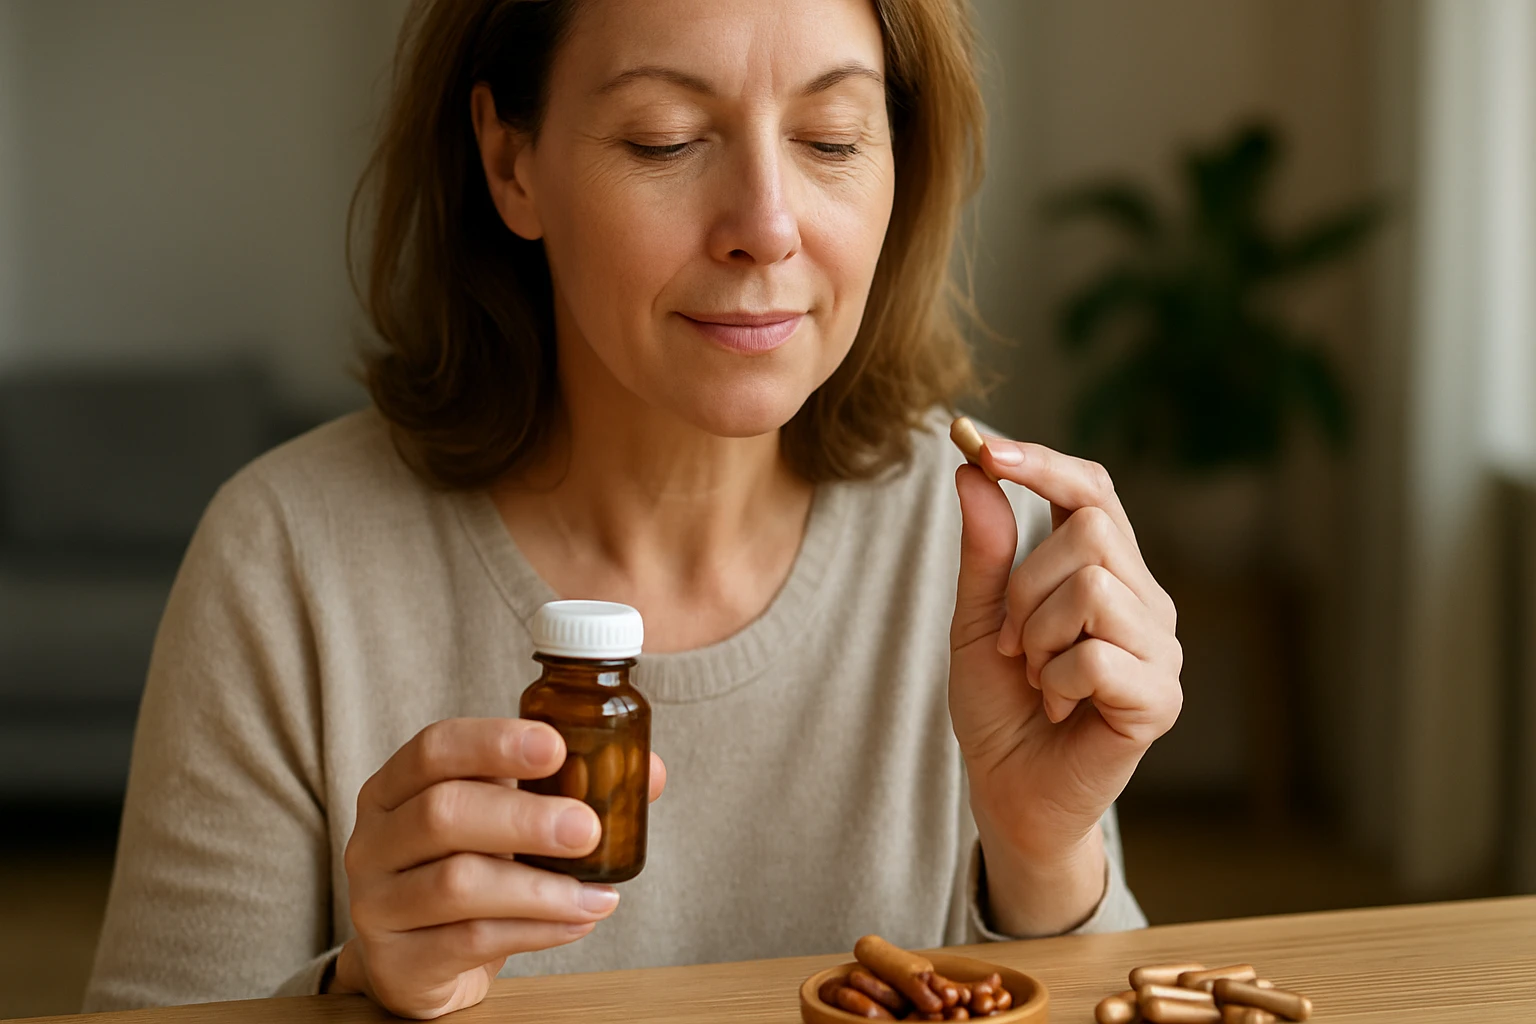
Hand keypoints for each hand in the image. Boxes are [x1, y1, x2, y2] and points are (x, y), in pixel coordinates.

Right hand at [330, 718, 666, 1018]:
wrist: (420, 959)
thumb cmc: (469, 868)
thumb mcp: (505, 819)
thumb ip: (567, 789)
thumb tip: (648, 771)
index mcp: (396, 786)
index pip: (436, 748)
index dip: (495, 742)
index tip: (556, 746)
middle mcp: (374, 839)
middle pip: (443, 813)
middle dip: (525, 818)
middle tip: (589, 829)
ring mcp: (376, 903)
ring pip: (458, 883)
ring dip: (541, 887)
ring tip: (598, 892)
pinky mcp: (397, 961)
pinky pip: (469, 940)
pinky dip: (535, 930)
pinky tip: (577, 920)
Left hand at [948, 437, 1180, 934]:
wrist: (1009, 791)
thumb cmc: (1000, 706)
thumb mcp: (978, 620)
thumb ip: (984, 551)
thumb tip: (973, 470)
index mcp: (1107, 570)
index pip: (1092, 488)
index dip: (1042, 462)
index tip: (983, 449)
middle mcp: (1144, 599)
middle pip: (1089, 528)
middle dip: (1024, 584)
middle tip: (1015, 642)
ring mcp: (1159, 647)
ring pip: (1092, 587)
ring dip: (1038, 636)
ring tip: (1039, 677)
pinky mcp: (1159, 697)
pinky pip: (1098, 655)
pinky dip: (1057, 681)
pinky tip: (1058, 706)